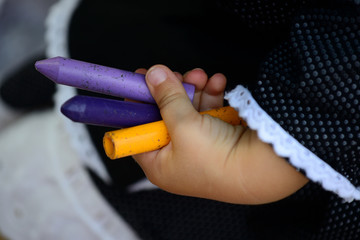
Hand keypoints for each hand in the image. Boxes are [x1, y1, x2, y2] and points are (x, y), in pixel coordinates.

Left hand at [133, 65, 307, 203]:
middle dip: (172, 91)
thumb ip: (166, 97)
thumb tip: (153, 74)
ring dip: (196, 89)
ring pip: (189, 110)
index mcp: (158, 163)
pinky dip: (213, 96)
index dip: (136, 105)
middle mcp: (176, 157)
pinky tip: (219, 83)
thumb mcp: (183, 125)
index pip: (137, 131)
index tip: (140, 82)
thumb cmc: (215, 160)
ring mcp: (198, 146)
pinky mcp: (218, 136)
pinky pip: (209, 112)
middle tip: (175, 74)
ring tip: (202, 76)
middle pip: (164, 116)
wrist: (261, 169)